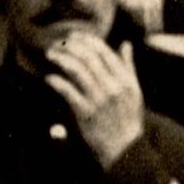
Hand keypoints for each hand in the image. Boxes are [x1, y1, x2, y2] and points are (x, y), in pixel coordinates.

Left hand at [40, 29, 147, 166]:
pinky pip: (68, 91)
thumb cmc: (128, 118)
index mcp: (124, 79)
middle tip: (57, 43)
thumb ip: (128, 66)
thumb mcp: (135, 91)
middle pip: (88, 57)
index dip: (86, 40)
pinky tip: (49, 78)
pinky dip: (57, 81)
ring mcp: (98, 100)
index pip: (103, 52)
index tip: (73, 36)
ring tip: (50, 54)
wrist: (125, 148)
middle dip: (69, 46)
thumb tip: (125, 44)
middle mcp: (112, 87)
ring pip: (76, 70)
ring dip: (60, 59)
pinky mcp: (85, 113)